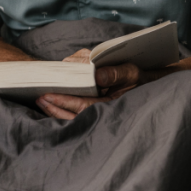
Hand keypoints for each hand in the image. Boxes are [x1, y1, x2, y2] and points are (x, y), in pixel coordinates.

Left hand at [35, 49, 151, 118]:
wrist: (151, 87)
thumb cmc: (141, 79)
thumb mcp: (131, 72)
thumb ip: (116, 72)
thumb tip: (97, 74)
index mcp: (112, 105)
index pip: (83, 106)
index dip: (64, 102)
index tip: (47, 96)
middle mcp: (105, 113)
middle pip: (75, 117)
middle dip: (55, 109)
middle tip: (39, 100)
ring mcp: (101, 114)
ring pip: (75, 118)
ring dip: (57, 111)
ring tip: (42, 102)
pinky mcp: (98, 111)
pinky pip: (78, 115)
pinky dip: (64, 110)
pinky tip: (54, 104)